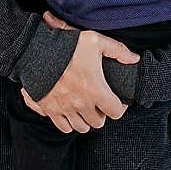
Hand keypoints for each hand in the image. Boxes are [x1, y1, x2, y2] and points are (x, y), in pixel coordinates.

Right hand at [22, 26, 139, 132]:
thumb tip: (134, 59)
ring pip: (81, 127)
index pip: (116, 112)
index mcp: (96, 91)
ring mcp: (65, 109)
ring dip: (85, 120)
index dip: (120, 107)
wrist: (36, 51)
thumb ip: (118, 51)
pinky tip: (70, 111)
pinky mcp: (50, 110)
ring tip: (85, 108)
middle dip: (101, 114)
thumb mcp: (95, 41)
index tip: (117, 100)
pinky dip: (68, 123)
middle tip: (99, 102)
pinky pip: (63, 127)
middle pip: (98, 123)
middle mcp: (81, 104)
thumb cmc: (67, 46)